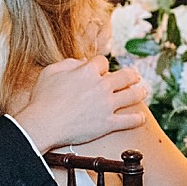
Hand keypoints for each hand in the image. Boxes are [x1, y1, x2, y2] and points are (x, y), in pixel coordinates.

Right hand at [8, 56, 146, 151]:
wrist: (44, 123)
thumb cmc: (43, 98)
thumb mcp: (50, 72)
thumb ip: (67, 63)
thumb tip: (80, 63)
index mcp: (87, 71)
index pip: (102, 62)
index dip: (101, 65)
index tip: (101, 70)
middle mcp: (101, 86)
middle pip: (125, 76)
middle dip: (131, 75)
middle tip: (135, 76)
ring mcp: (107, 105)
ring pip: (132, 95)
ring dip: (140, 92)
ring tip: (143, 91)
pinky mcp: (108, 123)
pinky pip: (129, 120)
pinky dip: (137, 119)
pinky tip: (141, 118)